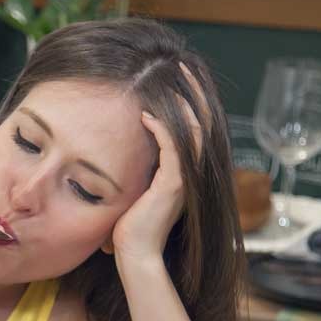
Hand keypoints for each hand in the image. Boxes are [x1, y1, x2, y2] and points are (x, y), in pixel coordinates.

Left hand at [111, 63, 209, 262]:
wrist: (135, 255)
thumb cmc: (129, 230)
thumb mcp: (134, 192)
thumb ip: (137, 172)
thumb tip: (119, 157)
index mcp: (183, 172)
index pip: (192, 128)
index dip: (189, 101)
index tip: (176, 78)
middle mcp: (190, 173)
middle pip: (201, 121)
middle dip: (193, 91)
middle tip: (183, 65)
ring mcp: (185, 179)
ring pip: (193, 129)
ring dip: (182, 101)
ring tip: (172, 76)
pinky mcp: (173, 185)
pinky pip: (173, 148)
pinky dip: (162, 129)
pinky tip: (146, 116)